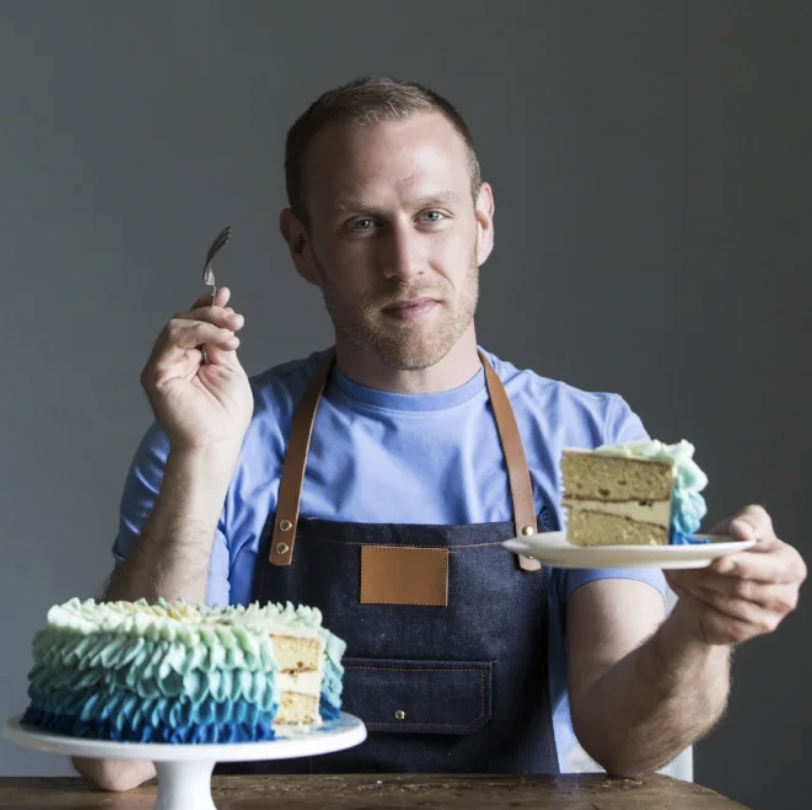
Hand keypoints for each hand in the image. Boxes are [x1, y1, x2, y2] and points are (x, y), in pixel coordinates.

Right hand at [140, 287, 252, 452]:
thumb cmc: (226, 414)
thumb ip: (221, 341)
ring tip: (233, 333)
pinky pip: (173, 339)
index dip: (207, 307)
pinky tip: (222, 340)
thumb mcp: (229, 368)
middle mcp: (172, 358)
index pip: (193, 323)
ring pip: (177, 325)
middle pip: (184, 320)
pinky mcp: (156, 373)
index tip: (226, 297)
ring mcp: (162, 365)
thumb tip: (224, 308)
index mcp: (189, 357)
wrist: (217, 442)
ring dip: (208, 322)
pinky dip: (199, 332)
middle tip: (237, 320)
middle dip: (212, 314)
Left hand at [666, 505, 806, 645]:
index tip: (715, 561)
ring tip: (678, 572)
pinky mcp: (744, 632)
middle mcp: (785, 595)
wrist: (715, 582)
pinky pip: (714, 618)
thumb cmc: (732, 550)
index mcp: (790, 565)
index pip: (770, 568)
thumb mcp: (740, 527)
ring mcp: (767, 619)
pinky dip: (692, 600)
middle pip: (742, 587)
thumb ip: (748, 521)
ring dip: (695, 586)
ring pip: (724, 602)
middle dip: (708, 575)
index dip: (741, 565)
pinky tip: (682, 587)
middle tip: (682, 565)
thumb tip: (742, 531)